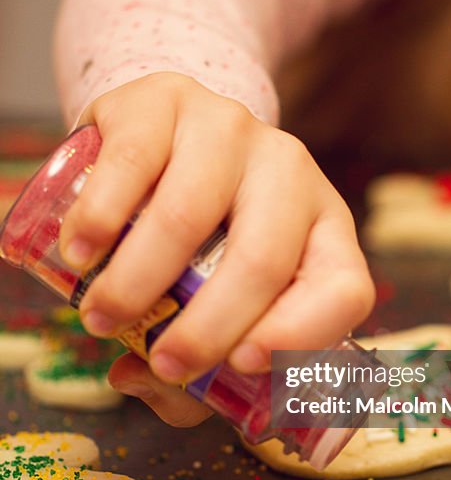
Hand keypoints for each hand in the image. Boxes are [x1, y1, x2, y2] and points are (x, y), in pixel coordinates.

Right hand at [59, 73, 374, 424]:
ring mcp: (231, 126)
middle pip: (263, 256)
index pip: (343, 286)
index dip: (303, 334)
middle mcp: (290, 171)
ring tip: (99, 318)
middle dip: (208, 326)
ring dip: (138, 280)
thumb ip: (190, 362)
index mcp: (324, 229)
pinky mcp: (167, 99)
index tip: (242, 366)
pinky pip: (131, 161)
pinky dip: (99, 219)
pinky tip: (78, 254)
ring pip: (189, 211)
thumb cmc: (196, 238)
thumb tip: (143, 380)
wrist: (159, 137)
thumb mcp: (212, 298)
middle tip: (159, 362)